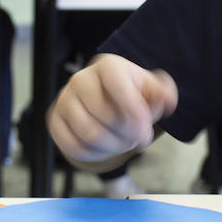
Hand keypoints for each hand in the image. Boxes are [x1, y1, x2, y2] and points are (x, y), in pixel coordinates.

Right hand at [48, 53, 178, 165]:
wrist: (101, 103)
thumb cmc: (130, 96)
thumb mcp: (150, 91)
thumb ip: (163, 93)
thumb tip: (167, 100)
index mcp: (108, 66)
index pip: (118, 86)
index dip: (134, 112)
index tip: (145, 130)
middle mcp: (81, 78)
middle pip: (106, 116)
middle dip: (127, 136)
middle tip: (137, 139)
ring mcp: (64, 99)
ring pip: (90, 135)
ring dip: (114, 147)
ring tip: (123, 143)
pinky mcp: (54, 121)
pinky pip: (74, 147)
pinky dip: (95, 155)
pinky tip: (105, 148)